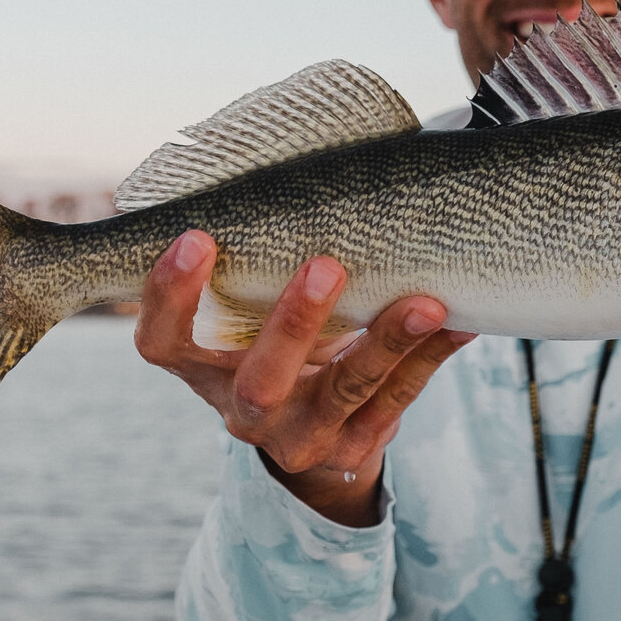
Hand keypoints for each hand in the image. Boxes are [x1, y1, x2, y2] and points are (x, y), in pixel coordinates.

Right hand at [134, 232, 474, 526]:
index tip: (197, 236)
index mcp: (203, 372)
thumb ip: (258, 269)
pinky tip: (458, 325)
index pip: (162, 344)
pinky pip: (395, 401)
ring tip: (426, 303)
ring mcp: (300, 440)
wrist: (313, 440)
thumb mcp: (251, 318)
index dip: (169, 296)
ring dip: (386, 343)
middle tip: (325, 266)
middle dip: (293, 325)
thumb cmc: (279, 349)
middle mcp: (244, 413)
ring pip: (343, 393)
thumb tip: (303, 170)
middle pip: (260, 382)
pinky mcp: (352, 451)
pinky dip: (428, 359)